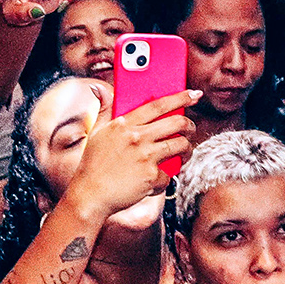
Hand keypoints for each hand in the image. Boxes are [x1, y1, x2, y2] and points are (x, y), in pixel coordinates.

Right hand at [59, 88, 197, 217]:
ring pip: (181, 145)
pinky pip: (169, 175)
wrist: (90, 195)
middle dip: (190, 125)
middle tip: (190, 128)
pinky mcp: (151, 177)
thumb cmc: (92, 165)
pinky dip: (165, 178)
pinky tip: (157, 179)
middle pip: (177, 123)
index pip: (158, 105)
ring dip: (187, 149)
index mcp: (125, 124)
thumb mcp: (96, 132)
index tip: (194, 94)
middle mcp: (137, 137)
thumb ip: (104, 108)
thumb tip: (99, 88)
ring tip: (183, 153)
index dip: (180, 96)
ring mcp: (145, 157)